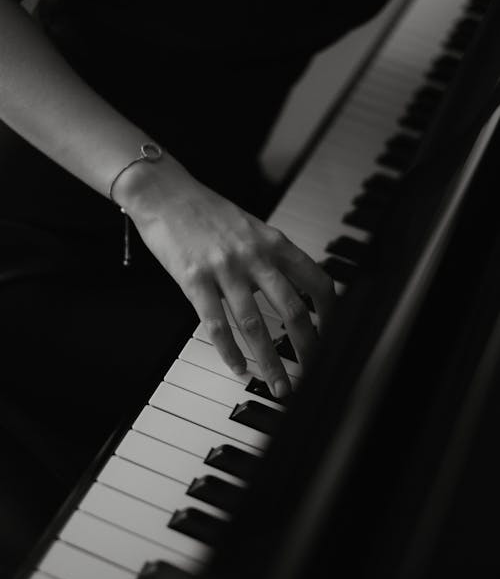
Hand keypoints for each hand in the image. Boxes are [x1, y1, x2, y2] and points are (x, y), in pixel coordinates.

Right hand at [122, 164, 334, 397]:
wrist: (166, 194)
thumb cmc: (207, 212)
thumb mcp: (252, 227)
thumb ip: (272, 256)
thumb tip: (294, 290)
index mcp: (273, 242)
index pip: (316, 281)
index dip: (330, 312)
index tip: (331, 333)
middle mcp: (254, 256)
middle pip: (292, 309)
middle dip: (307, 346)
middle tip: (313, 371)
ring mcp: (224, 269)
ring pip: (255, 324)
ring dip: (270, 361)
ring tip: (279, 384)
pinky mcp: (194, 280)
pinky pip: (216, 324)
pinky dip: (229, 352)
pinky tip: (237, 367)